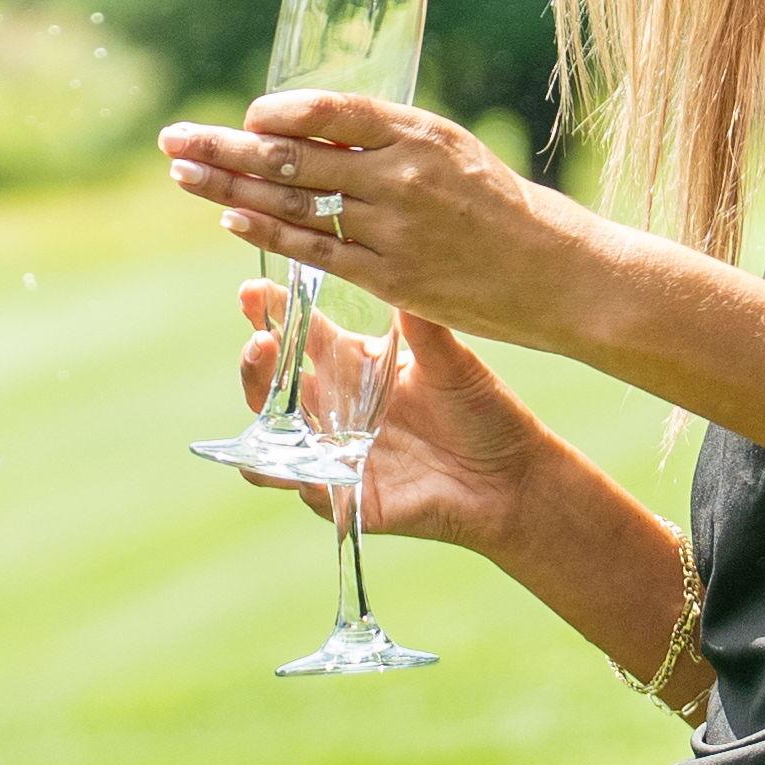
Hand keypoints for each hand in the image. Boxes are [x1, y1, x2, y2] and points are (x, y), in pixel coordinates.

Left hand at [162, 85, 591, 344]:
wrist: (556, 273)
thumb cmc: (499, 209)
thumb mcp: (450, 153)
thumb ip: (387, 142)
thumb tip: (314, 130)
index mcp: (419, 132)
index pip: (331, 109)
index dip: (278, 111)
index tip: (245, 117)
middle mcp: (403, 174)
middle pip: (294, 155)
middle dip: (225, 146)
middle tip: (174, 139)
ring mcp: (395, 227)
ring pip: (295, 202)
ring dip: (229, 187)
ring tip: (182, 175)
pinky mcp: (392, 276)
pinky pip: (318, 250)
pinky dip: (269, 233)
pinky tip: (229, 218)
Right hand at [225, 273, 546, 555]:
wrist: (513, 478)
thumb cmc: (484, 412)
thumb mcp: (452, 362)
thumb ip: (422, 326)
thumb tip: (399, 268)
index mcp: (355, 368)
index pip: (302, 335)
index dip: (273, 311)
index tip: (251, 291)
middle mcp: (337, 410)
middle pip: (273, 384)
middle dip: (256, 360)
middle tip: (260, 339)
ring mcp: (337, 453)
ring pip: (274, 437)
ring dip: (259, 412)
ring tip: (264, 387)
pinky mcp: (350, 496)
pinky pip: (308, 489)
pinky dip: (296, 477)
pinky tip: (296, 464)